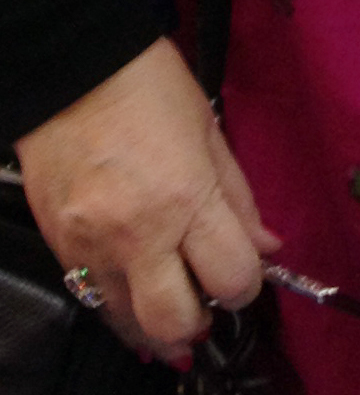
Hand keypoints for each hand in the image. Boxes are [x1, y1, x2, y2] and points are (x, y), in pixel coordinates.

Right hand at [15, 38, 279, 362]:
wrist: (69, 68)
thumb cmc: (149, 87)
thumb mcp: (209, 131)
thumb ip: (239, 199)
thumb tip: (266, 248)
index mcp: (185, 200)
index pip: (231, 280)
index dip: (247, 286)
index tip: (245, 273)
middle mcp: (137, 236)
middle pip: (175, 323)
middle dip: (200, 322)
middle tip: (208, 301)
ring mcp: (91, 247)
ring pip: (127, 325)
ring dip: (157, 326)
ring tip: (173, 306)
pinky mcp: (58, 247)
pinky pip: (93, 299)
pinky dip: (120, 306)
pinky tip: (136, 294)